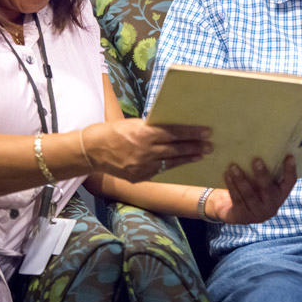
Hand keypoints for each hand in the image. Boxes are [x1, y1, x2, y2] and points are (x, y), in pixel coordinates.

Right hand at [82, 119, 211, 182]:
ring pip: (171, 162)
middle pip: (176, 149)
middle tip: (210, 146)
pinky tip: (181, 163)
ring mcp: (142, 166)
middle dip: (195, 147)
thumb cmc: (112, 131)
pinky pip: (160, 171)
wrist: (92, 151)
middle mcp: (145, 151)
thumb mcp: (133, 124)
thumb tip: (172, 128)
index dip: (191, 133)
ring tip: (201, 155)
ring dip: (187, 158)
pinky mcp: (139, 177)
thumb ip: (151, 128)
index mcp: (144, 133)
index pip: (174, 133)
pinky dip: (171, 167)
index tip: (206, 132)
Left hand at [206, 155, 296, 223]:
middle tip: (256, 160)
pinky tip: (227, 175)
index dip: (290, 170)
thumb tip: (261, 145)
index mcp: (280, 194)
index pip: (290, 182)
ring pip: (249, 195)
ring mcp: (258, 213)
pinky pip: (237, 199)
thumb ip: (266, 171)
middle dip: (262, 175)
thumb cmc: (252, 190)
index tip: (289, 156)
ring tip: (233, 167)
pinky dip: (231, 186)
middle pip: (268, 189)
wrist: (234, 211)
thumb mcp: (261, 183)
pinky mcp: (243, 217)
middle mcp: (272, 205)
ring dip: (241, 179)